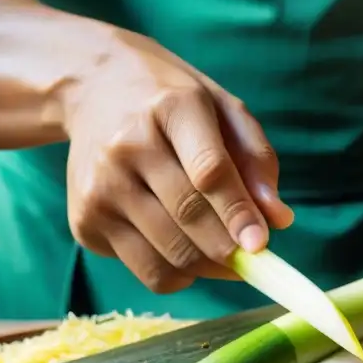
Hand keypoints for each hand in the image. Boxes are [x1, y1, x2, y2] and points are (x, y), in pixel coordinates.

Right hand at [62, 28, 292, 292]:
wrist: (91, 90)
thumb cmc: (170, 104)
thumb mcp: (221, 110)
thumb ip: (256, 160)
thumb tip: (278, 221)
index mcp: (171, 108)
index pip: (207, 171)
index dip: (237, 212)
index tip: (260, 245)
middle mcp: (127, 147)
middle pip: (188, 218)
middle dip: (228, 251)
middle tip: (252, 262)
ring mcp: (99, 187)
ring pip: (167, 257)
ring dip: (206, 269)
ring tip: (221, 256)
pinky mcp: (84, 221)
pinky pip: (145, 271)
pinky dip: (174, 272)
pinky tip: (179, 246)